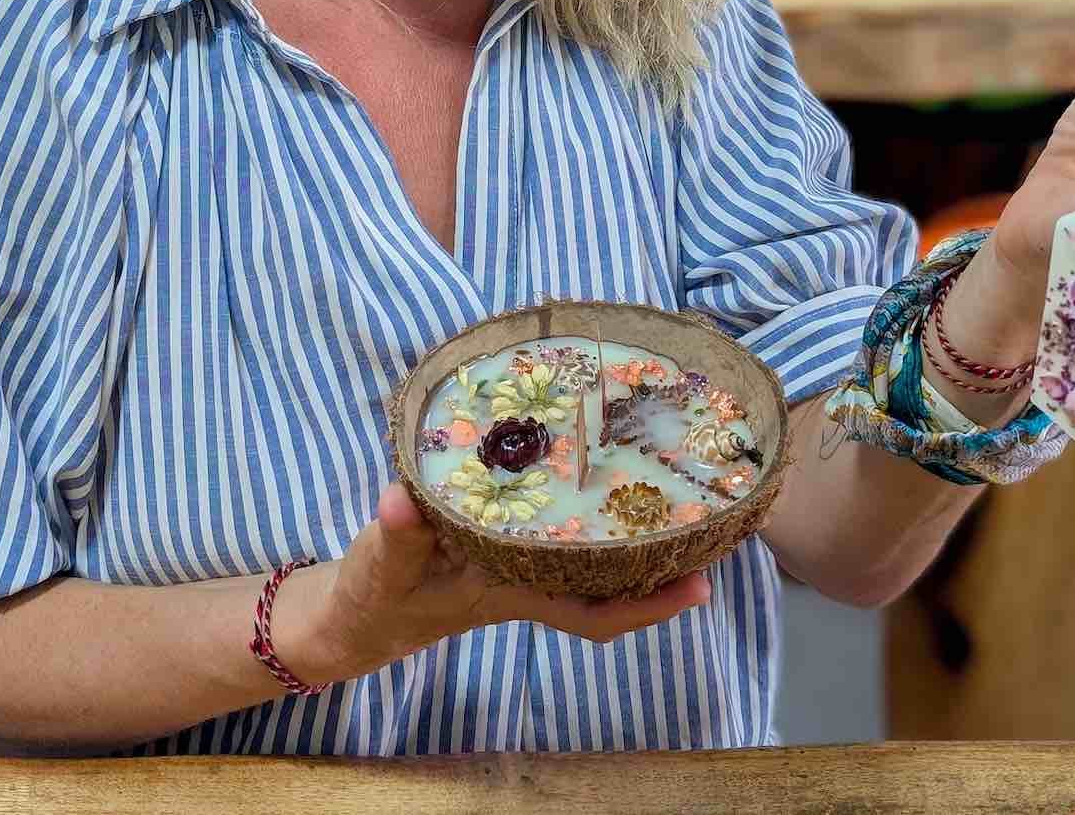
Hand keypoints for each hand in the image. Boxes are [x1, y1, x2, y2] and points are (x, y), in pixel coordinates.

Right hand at [281, 484, 710, 683]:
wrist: (358, 611)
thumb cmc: (374, 595)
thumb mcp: (379, 569)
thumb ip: (392, 537)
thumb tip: (403, 501)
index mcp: (511, 589)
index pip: (593, 611)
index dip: (649, 604)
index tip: (702, 584)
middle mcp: (529, 575)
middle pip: (612, 576)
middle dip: (663, 553)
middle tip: (716, 509)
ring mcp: (520, 555)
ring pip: (594, 548)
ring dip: (632, 522)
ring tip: (679, 478)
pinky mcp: (505, 532)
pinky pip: (564, 521)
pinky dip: (589, 502)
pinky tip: (604, 464)